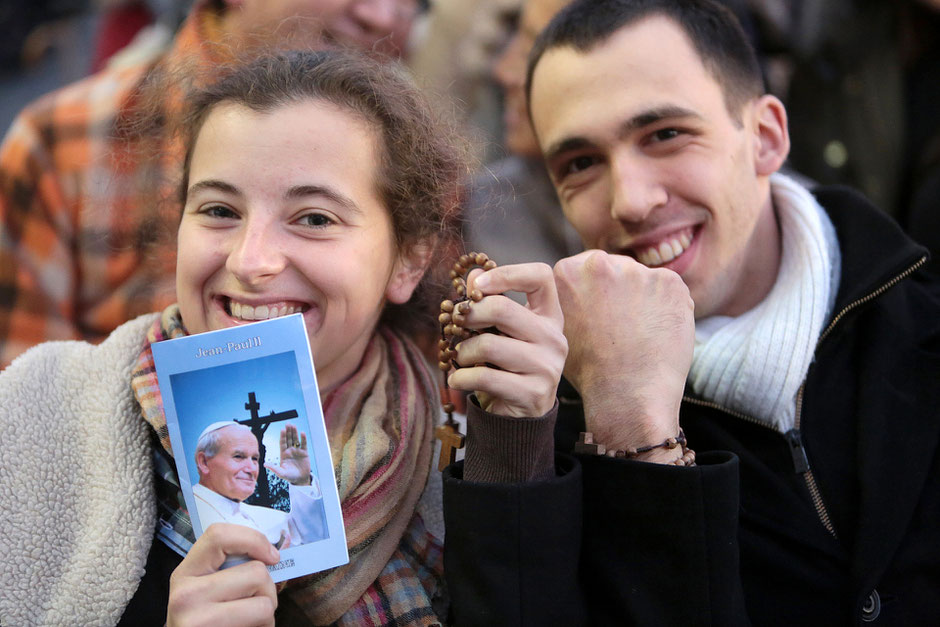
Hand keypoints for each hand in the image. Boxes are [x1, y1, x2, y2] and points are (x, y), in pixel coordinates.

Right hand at [168, 523, 278, 626]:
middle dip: (267, 588)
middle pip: (257, 573)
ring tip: (249, 619)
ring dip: (267, 613)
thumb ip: (230, 566)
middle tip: (254, 601)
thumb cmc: (204, 616)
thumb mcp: (205, 587)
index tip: (271, 556)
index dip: (254, 540)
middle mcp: (186, 596)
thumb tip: (276, 552)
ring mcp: (199, 622)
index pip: (219, 535)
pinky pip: (263, 626)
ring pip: (265, 604)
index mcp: (186, 572)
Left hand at [264, 424, 309, 485]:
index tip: (282, 430)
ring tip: (294, 426)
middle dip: (288, 432)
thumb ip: (274, 468)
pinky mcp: (304, 453)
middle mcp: (290, 451)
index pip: (282, 443)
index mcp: (283, 454)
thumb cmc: (289, 477)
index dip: (282, 436)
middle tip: (288, 424)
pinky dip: (303, 438)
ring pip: (295, 440)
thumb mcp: (281, 473)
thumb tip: (264, 464)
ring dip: (295, 433)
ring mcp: (297, 451)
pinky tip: (302, 433)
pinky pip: (303, 444)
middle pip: (289, 439)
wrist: (300, 479)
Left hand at [446, 262, 566, 416]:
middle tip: (455, 325)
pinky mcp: (533, 393)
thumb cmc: (508, 365)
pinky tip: (458, 380)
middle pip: (502, 309)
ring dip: (462, 352)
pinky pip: (485, 377)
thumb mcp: (501, 331)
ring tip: (460, 358)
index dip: (507, 273)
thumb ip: (490, 301)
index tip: (478, 285)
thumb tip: (474, 274)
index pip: (540, 277)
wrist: (521, 416)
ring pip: (488, 345)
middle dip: (469, 315)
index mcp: (549, 316)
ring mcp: (547, 367)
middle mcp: (553, 338)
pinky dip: (461, 377)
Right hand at [554, 251, 693, 458]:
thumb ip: (568, 300)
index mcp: (567, 273)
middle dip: (623, 291)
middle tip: (625, 325)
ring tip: (641, 334)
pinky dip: (668, 308)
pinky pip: (670, 290)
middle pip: (618, 268)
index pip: (589, 267)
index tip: (604, 310)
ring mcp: (636, 271)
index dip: (599, 290)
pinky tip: (659, 333)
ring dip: (646, 299)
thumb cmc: (591, 370)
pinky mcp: (668, 281)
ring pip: (645, 280)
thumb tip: (576, 291)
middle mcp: (599, 264)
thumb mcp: (560, 330)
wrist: (627, 393)